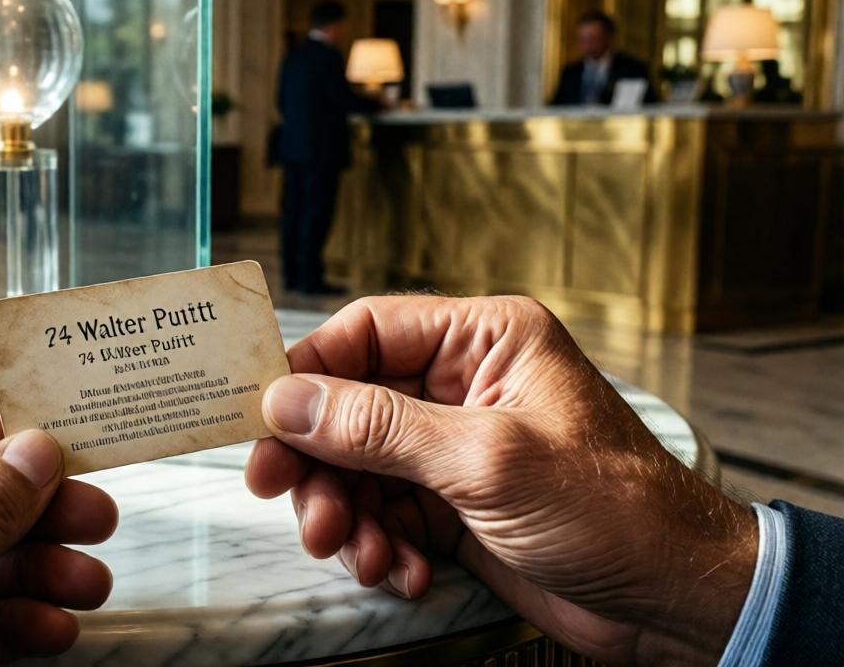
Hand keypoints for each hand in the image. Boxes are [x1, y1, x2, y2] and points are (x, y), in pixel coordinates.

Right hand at [246, 297, 755, 665]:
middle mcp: (464, 386)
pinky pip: (386, 513)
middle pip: (351, 407)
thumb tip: (287, 400)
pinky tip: (399, 571)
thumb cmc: (611, 509)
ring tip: (356, 552)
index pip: (368, 332)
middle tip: (289, 499)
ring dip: (347, 514)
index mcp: (484, 341)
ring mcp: (456, 449)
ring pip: (361, 468)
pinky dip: (381, 545)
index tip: (261, 415)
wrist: (672, 599)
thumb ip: (378, 428)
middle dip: (320, 460)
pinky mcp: (455, 504)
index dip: (307, 370)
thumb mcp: (484, 459)